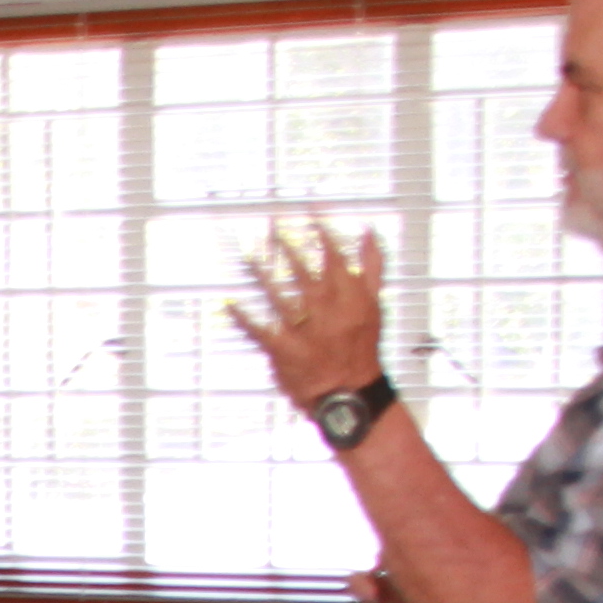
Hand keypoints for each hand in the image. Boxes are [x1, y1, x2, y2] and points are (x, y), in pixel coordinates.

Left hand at [224, 220, 390, 402]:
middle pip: (301, 269)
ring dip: (261, 273)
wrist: (351, 394)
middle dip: (285, 245)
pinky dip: (242, 317)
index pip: (333, 253)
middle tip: (271, 223)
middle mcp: (326, 309)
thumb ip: (370, 266)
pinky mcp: (284, 349)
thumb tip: (368, 231)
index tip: (306, 209)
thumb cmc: (361, 347)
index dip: (318, 228)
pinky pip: (259, 330)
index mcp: (349, 295)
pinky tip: (228, 303)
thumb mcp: (373, 304)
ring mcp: (304, 329)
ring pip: (277, 294)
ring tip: (247, 254)